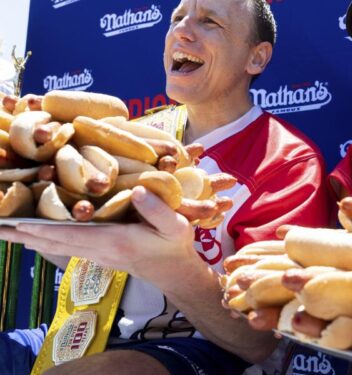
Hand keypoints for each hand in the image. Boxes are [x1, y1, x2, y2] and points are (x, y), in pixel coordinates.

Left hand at [0, 186, 199, 290]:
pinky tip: (32, 235)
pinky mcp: (98, 254)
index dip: (44, 229)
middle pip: (54, 242)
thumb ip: (157, 210)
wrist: (175, 272)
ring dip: (28, 239)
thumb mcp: (175, 226)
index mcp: (114, 240)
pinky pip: (64, 247)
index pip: (72, 234)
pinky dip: (44, 240)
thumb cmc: (175, 246)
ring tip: (4, 232)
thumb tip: (138, 189)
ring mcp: (97, 254)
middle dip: (24, 235)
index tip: (18, 224)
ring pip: (55, 246)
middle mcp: (99, 250)